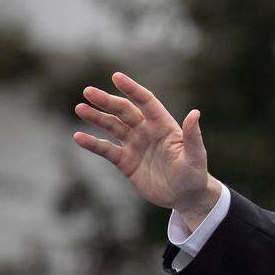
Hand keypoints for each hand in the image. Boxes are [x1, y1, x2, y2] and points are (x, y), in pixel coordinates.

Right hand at [73, 72, 221, 229]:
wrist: (185, 197)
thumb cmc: (194, 175)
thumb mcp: (195, 156)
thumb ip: (192, 136)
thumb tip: (195, 113)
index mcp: (163, 125)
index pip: (146, 102)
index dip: (132, 89)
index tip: (116, 77)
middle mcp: (147, 131)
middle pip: (124, 111)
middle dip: (107, 101)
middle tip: (88, 91)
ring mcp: (135, 145)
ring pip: (112, 126)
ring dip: (96, 117)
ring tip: (80, 108)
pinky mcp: (126, 161)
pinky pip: (106, 149)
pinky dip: (93, 144)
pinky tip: (78, 137)